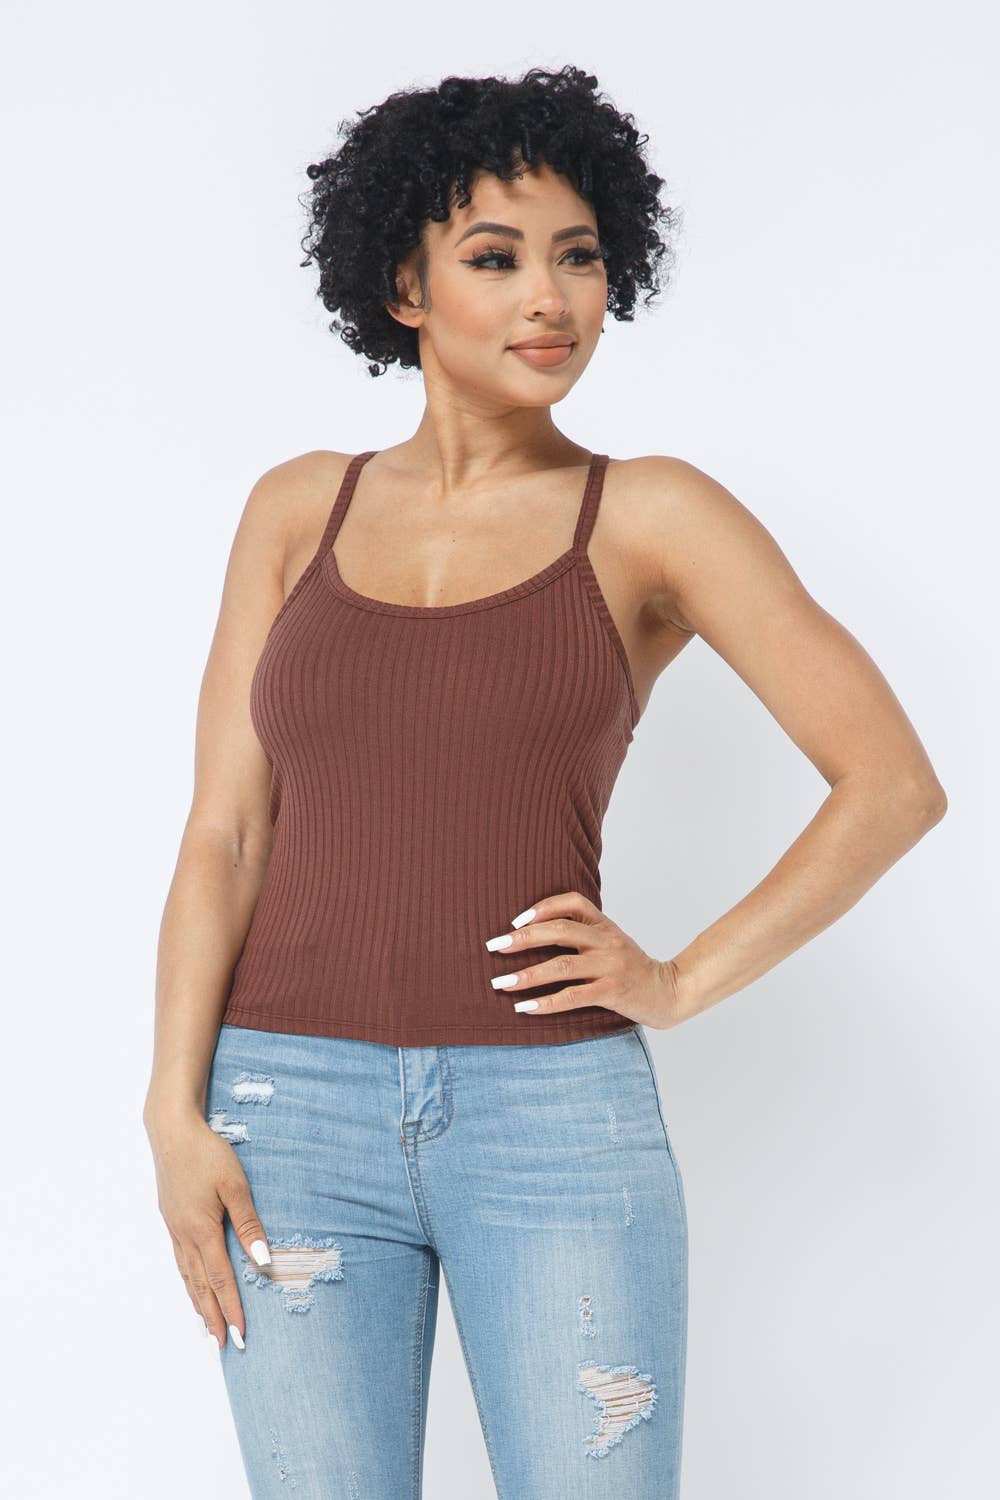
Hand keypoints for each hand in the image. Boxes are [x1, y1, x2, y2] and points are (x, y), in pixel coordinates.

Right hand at [144, 1107, 270, 1349]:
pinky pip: (180, 1260)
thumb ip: (249, 1224)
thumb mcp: (235, 1186)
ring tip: (206, 1326)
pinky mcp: (170, 1219)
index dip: (231, 1309)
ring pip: (187, 1276)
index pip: (221, 1280)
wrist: (171, 1132)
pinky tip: (192, 1285)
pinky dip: (188, 1281)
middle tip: (223, 1345)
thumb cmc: (207, 1154)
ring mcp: (174, 1229)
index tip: (239, 1335)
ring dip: (198, 1303)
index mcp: (202, 1231)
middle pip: (200, 1286)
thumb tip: (262, 1261)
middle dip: (213, 1317)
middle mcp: (184, 1236)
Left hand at [484, 889, 687, 1029]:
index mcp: (604, 925)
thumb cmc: (631, 969)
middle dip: (522, 939)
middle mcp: (606, 941)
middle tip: (494, 947)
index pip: (572, 902)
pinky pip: (572, 996)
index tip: (515, 920)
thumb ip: (583, 935)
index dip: (542, 907)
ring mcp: (610, 966)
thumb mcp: (611, 943)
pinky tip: (524, 1007)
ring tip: (500, 982)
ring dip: (526, 974)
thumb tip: (533, 933)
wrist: (669, 992)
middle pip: (559, 931)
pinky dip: (545, 1002)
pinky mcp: (612, 992)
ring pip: (560, 966)